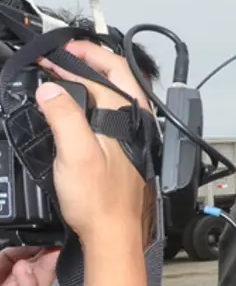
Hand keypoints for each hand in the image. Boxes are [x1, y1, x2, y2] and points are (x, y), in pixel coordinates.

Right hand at [35, 41, 153, 245]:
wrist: (112, 233)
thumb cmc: (100, 201)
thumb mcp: (75, 153)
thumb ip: (64, 116)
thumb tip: (50, 88)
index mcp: (127, 120)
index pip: (106, 74)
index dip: (76, 58)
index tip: (50, 54)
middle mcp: (136, 126)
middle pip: (118, 78)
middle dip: (92, 58)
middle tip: (63, 52)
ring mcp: (132, 138)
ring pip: (117, 94)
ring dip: (94, 77)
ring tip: (69, 69)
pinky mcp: (123, 150)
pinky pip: (110, 113)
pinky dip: (94, 99)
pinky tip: (80, 104)